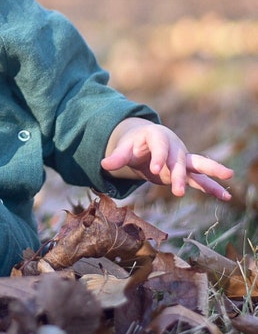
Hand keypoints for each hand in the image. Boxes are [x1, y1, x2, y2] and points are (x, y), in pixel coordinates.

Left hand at [101, 117, 232, 200]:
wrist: (146, 142)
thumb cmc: (134, 144)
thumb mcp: (125, 148)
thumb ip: (117, 157)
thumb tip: (103, 165)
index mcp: (156, 136)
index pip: (159, 146)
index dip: (158, 157)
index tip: (156, 169)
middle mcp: (173, 146)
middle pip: (178, 159)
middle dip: (179, 174)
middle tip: (177, 192)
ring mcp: (182, 158)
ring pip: (197, 164)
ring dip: (211, 172)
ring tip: (229, 176)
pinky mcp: (185, 170)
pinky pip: (200, 178)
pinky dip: (212, 187)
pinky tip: (226, 197)